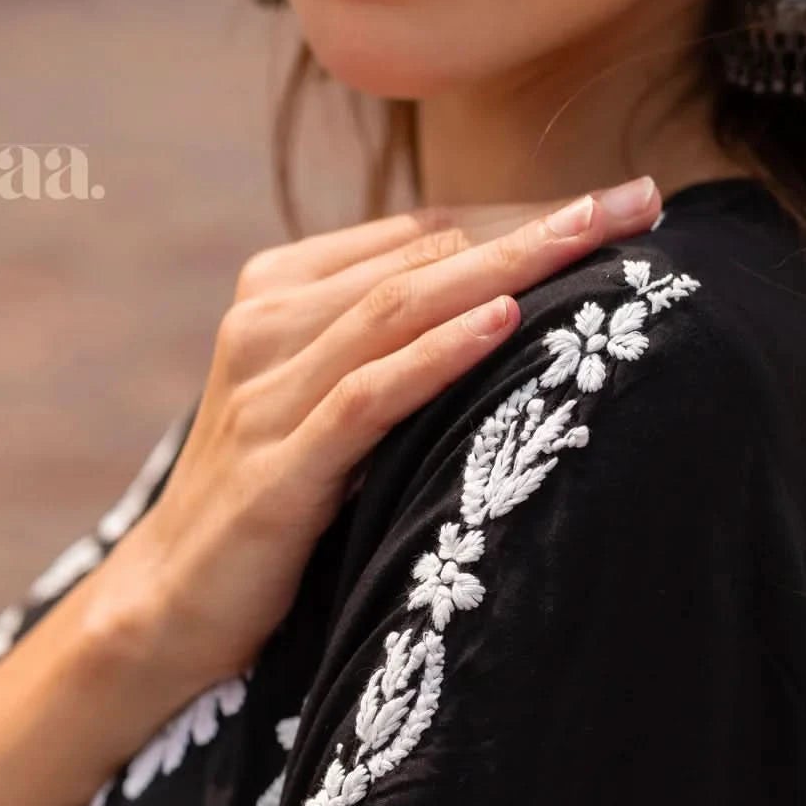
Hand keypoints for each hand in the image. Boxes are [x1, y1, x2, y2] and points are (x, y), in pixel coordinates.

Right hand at [89, 178, 660, 695]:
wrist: (166, 606)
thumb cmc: (268, 507)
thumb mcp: (327, 409)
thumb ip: (387, 350)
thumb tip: (508, 310)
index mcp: (280, 292)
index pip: (422, 234)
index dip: (523, 213)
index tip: (622, 201)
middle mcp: (265, 324)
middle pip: (423, 256)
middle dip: (538, 227)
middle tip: (639, 199)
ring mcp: (264, 393)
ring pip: (399, 308)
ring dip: (507, 268)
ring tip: (595, 236)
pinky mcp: (274, 470)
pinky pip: (366, 397)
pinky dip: (437, 357)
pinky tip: (505, 324)